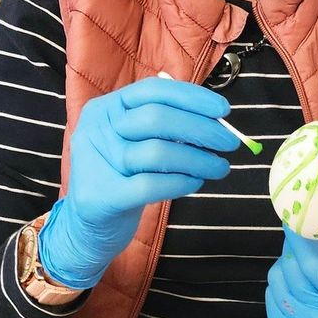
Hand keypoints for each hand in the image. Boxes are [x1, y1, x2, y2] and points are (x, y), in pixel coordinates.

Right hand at [38, 76, 238, 288]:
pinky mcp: (100, 197)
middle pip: (156, 118)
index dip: (192, 97)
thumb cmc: (124, 177)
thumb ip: (167, 126)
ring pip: (157, 152)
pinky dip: (181, 182)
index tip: (224, 110)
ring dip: (199, 159)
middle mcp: (95, 129)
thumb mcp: (137, 142)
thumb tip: (216, 120)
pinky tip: (196, 183)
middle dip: (201, 128)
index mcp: (106, 108)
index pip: (152, 90)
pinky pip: (150, 185)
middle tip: (229, 142)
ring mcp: (94, 162)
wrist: (89, 227)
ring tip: (219, 167)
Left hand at [265, 225, 317, 317]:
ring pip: (277, 283)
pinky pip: (271, 300)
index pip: (315, 264)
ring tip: (304, 264)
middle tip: (300, 235)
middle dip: (293, 247)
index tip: (291, 215)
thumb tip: (308, 231)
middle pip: (292, 272)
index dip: (299, 237)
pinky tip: (298, 286)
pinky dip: (281, 286)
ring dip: (286, 266)